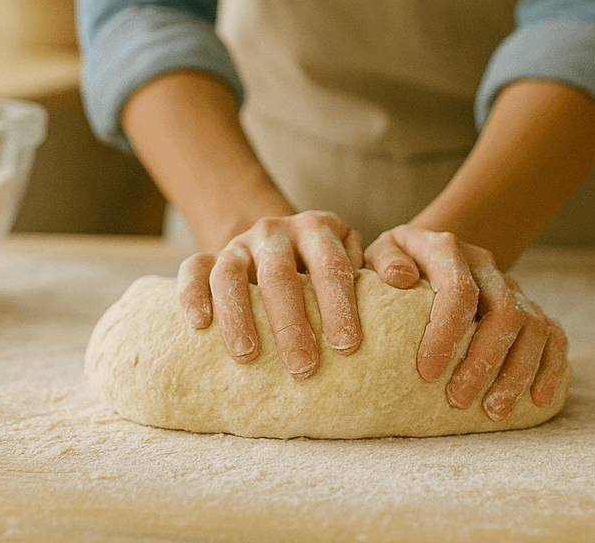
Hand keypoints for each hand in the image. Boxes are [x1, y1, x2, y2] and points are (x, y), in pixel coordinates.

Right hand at [176, 210, 363, 379]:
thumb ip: (374, 271)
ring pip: (231, 273)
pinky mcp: (209, 255)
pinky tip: (199, 324)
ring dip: (239, 315)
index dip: (339, 303)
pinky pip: (192, 269)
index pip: (330, 262)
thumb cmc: (326, 264)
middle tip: (304, 367)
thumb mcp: (352, 257)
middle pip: (280, 273)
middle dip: (292, 322)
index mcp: (317, 228)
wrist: (278, 240)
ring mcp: (239, 243)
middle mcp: (276, 231)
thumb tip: (403, 282)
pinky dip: (191, 294)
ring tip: (249, 356)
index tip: (348, 345)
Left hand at [366, 225, 567, 420]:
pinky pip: (554, 334)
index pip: (459, 290)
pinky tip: (539, 398)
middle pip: (504, 312)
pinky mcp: (529, 307)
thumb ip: (385, 261)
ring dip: (517, 372)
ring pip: (533, 326)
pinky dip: (551, 366)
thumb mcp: (382, 253)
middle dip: (484, 360)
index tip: (427, 373)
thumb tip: (401, 278)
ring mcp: (511, 286)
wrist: (428, 252)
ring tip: (493, 410)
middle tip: (457, 399)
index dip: (447, 333)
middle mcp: (486, 265)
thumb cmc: (399, 263)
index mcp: (448, 249)